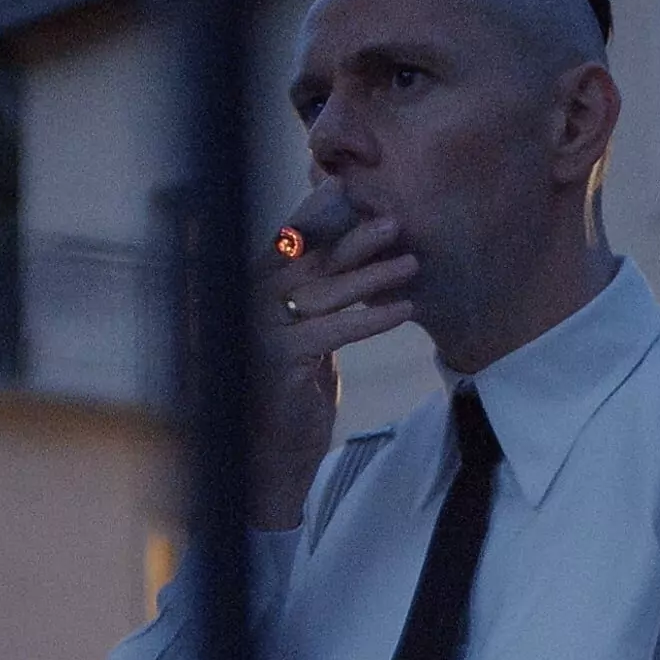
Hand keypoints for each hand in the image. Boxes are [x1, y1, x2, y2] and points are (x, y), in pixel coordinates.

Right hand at [248, 195, 415, 528]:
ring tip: (411, 264)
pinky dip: (372, 318)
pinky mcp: (280, 360)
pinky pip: (334, 330)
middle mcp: (248, 305)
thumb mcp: (307, 342)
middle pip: (306, 262)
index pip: (288, 247)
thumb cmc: (293, 400)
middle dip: (352, 240)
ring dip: (372, 277)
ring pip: (323, 292)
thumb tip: (351, 260)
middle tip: (393, 222)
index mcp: (251, 294)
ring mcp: (260, 331)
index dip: (322, 222)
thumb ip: (317, 303)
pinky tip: (405, 309)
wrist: (272, 460)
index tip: (360, 199)